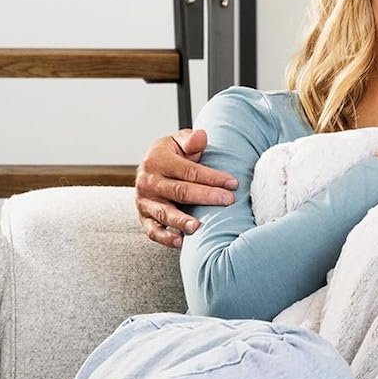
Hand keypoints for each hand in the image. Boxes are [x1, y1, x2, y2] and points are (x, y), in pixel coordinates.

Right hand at [135, 129, 237, 247]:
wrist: (150, 169)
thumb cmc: (171, 156)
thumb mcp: (178, 142)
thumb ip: (191, 140)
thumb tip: (201, 136)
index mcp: (157, 160)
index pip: (189, 171)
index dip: (212, 177)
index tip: (232, 183)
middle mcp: (148, 181)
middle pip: (180, 191)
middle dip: (206, 196)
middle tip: (228, 200)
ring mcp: (145, 201)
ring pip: (165, 213)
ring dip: (181, 221)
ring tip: (197, 226)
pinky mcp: (144, 217)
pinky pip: (153, 230)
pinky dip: (165, 238)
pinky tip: (180, 242)